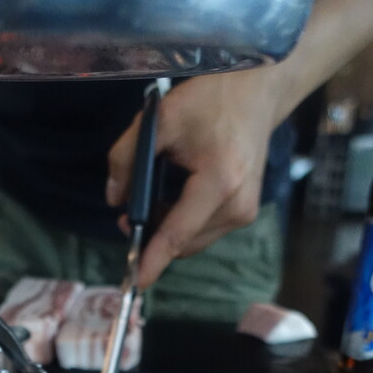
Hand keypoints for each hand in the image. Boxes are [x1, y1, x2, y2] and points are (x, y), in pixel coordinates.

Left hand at [105, 70, 283, 290]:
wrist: (258, 90)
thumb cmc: (211, 99)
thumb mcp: (161, 118)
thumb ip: (127, 157)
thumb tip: (114, 200)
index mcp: (219, 181)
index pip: (178, 233)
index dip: (153, 259)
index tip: (135, 282)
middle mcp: (237, 205)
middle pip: (183, 243)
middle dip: (153, 239)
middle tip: (127, 217)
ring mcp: (245, 212)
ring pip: (192, 242)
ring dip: (167, 232)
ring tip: (150, 204)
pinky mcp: (245, 213)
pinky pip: (204, 232)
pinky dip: (183, 225)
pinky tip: (172, 202)